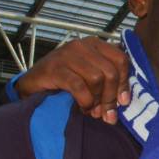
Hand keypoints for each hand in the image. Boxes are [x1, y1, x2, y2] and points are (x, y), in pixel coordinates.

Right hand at [15, 36, 130, 123]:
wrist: (33, 84)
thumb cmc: (65, 82)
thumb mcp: (90, 78)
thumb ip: (107, 83)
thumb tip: (124, 102)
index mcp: (95, 45)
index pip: (121, 59)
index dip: (124, 83)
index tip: (123, 102)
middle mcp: (82, 45)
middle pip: (110, 72)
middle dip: (110, 97)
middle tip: (106, 113)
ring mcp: (67, 54)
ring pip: (97, 78)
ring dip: (96, 100)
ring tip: (91, 110)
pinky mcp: (55, 68)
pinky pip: (79, 86)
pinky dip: (84, 100)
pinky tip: (82, 108)